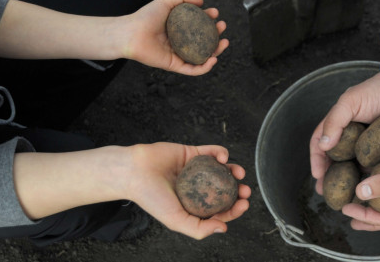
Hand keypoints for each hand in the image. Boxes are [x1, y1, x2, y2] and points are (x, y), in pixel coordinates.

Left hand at [119, 0, 228, 75]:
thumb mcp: (166, 2)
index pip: (199, 25)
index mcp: (179, 28)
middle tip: (222, 26)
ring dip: (216, 51)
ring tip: (224, 42)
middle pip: (204, 41)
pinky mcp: (175, 66)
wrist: (132, 33)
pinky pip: (193, 70)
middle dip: (217, 35)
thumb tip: (201, 1)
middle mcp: (180, 42)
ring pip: (202, 56)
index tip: (215, 13)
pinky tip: (213, 59)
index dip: (210, 19)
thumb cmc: (146, 17)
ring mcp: (178, 55)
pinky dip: (205, 67)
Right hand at [126, 142, 250, 239]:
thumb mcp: (175, 220)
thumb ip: (198, 228)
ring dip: (233, 170)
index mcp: (192, 205)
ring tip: (239, 173)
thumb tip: (224, 228)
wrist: (134, 172)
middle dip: (237, 189)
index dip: (234, 208)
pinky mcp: (192, 152)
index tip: (244, 204)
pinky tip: (223, 157)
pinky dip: (220, 153)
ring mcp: (195, 169)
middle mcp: (196, 187)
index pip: (219, 209)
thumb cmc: (151, 198)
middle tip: (245, 190)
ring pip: (220, 169)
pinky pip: (210, 151)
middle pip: (223, 188)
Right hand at [310, 72, 379, 193]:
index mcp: (338, 124)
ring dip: (348, 182)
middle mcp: (350, 136)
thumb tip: (323, 146)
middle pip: (335, 160)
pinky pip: (374, 166)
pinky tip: (368, 190)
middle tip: (326, 193)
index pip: (320, 144)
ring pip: (353, 166)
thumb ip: (335, 121)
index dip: (317, 160)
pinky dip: (369, 178)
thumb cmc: (376, 91)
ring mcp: (367, 144)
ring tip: (345, 197)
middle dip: (329, 177)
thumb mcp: (350, 102)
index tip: (317, 176)